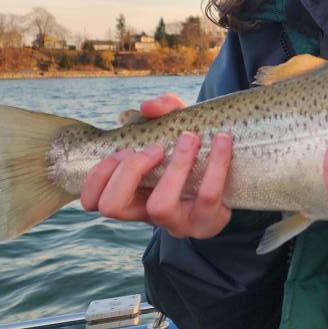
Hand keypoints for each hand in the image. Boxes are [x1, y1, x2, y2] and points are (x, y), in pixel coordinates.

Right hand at [80, 93, 232, 238]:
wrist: (235, 180)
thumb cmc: (193, 154)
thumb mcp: (174, 129)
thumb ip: (163, 110)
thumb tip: (148, 106)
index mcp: (131, 195)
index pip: (92, 200)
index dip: (99, 175)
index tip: (125, 149)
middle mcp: (147, 214)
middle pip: (113, 206)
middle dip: (127, 171)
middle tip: (153, 148)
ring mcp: (176, 222)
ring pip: (160, 206)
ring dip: (174, 166)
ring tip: (189, 138)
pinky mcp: (207, 222)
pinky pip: (208, 196)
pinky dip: (216, 163)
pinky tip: (222, 140)